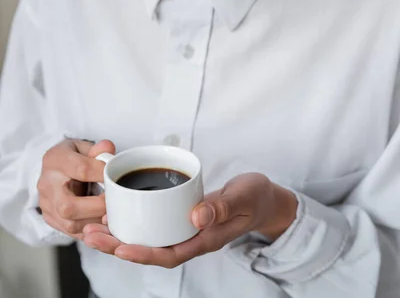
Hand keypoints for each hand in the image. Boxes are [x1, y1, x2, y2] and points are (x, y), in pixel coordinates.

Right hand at [37, 138, 114, 239]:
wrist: (53, 169)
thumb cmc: (73, 156)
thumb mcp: (84, 146)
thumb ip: (98, 149)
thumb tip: (108, 149)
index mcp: (56, 160)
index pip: (81, 169)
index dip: (102, 174)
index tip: (116, 177)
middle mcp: (47, 184)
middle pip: (68, 205)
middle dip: (97, 207)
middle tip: (115, 202)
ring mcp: (46, 204)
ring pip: (70, 223)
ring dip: (96, 221)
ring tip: (112, 213)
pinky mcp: (50, 218)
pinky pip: (71, 231)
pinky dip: (90, 229)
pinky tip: (103, 223)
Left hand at [83, 173, 297, 266]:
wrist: (262, 198)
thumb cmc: (254, 198)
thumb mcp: (243, 198)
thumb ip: (222, 207)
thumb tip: (195, 216)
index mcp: (205, 239)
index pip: (169, 254)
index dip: (142, 254)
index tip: (119, 248)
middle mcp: (191, 238)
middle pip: (150, 250)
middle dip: (118, 246)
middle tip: (91, 235)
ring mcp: (185, 229)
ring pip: (148, 238)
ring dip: (120, 235)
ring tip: (94, 226)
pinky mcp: (181, 217)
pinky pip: (154, 224)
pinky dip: (134, 221)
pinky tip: (118, 211)